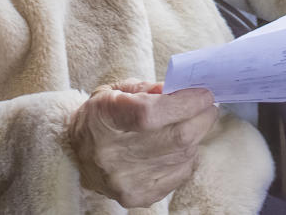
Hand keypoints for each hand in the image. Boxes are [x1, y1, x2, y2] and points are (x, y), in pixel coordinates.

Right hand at [68, 80, 217, 207]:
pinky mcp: (139, 196)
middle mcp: (113, 154)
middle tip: (208, 105)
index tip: (203, 94)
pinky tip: (178, 145)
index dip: (184, 103)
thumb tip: (183, 90)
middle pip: (176, 137)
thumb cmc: (101, 116)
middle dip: (202, 117)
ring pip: (183, 155)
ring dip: (196, 135)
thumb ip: (149, 88)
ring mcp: (127, 180)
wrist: (77, 155)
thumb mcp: (117, 90)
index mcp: (105, 118)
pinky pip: (181, 173)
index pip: (150, 113)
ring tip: (191, 122)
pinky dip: (187, 156)